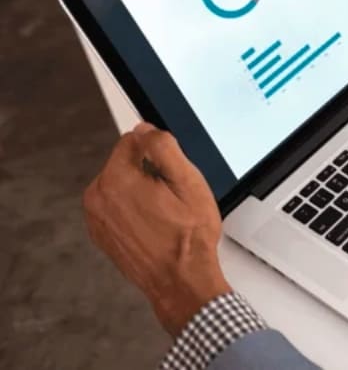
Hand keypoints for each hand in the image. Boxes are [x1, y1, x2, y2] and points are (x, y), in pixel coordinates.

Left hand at [83, 122, 229, 335]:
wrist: (181, 281)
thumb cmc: (187, 238)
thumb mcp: (189, 182)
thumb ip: (163, 147)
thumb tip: (146, 129)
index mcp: (115, 180)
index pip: (133, 140)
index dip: (159, 151)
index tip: (172, 172)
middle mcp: (98, 197)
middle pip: (125, 163)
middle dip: (149, 172)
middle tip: (173, 196)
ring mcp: (97, 218)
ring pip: (121, 185)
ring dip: (142, 191)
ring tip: (165, 213)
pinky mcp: (102, 233)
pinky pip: (117, 207)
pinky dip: (134, 210)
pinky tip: (155, 225)